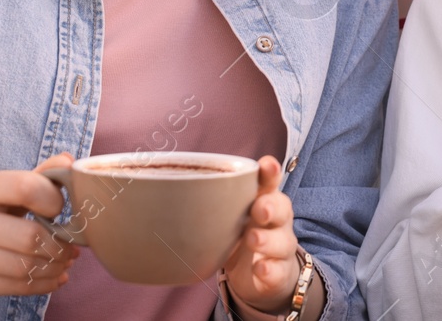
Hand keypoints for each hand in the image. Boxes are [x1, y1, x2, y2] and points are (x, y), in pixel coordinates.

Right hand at [0, 153, 78, 316]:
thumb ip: (30, 178)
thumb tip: (69, 162)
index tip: (60, 210)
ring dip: (54, 267)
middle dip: (60, 245)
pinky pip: (14, 287)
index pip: (27, 187)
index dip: (54, 200)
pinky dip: (41, 284)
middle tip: (72, 247)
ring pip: (24, 266)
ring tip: (64, 263)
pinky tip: (52, 278)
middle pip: (30, 236)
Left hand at [221, 156, 300, 313]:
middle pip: (282, 208)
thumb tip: (159, 192)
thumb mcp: (226, 219)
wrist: (262, 276)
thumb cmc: (240, 237)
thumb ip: (206, 205)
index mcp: (262, 201)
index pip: (269, 182)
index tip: (267, 165)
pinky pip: (278, 271)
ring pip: (282, 241)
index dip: (270, 173)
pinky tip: (260, 268)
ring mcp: (280, 247)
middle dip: (270, 206)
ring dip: (267, 240)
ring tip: (252, 240)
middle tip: (258, 209)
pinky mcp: (278, 273)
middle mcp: (276, 221)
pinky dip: (270, 269)